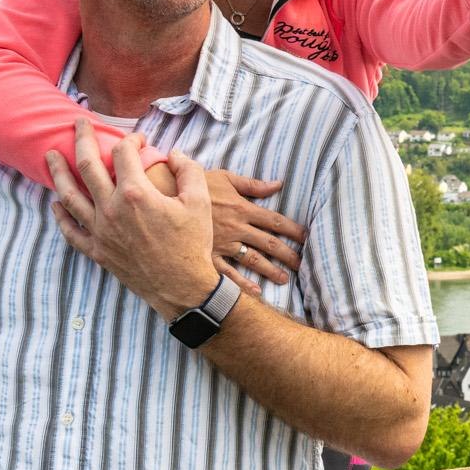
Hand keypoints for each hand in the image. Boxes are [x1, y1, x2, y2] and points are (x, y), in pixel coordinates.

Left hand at [47, 120, 218, 319]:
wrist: (182, 287)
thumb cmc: (193, 244)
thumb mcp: (200, 202)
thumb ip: (188, 170)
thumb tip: (174, 153)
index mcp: (136, 193)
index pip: (123, 153)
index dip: (131, 139)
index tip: (139, 140)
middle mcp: (111, 208)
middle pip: (87, 165)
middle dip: (81, 138)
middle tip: (78, 123)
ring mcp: (100, 230)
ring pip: (69, 195)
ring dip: (57, 172)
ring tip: (50, 156)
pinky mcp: (97, 250)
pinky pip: (71, 231)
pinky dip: (60, 216)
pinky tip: (56, 204)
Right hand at [205, 168, 304, 291]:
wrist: (162, 195)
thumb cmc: (194, 185)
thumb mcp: (224, 178)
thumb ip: (252, 184)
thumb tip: (278, 184)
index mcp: (242, 208)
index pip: (274, 221)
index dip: (293, 230)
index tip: (307, 238)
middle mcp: (236, 228)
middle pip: (268, 243)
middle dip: (288, 254)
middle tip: (302, 265)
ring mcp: (222, 243)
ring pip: (252, 259)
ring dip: (270, 270)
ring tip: (285, 278)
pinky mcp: (206, 255)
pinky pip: (227, 272)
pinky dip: (242, 283)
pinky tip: (256, 292)